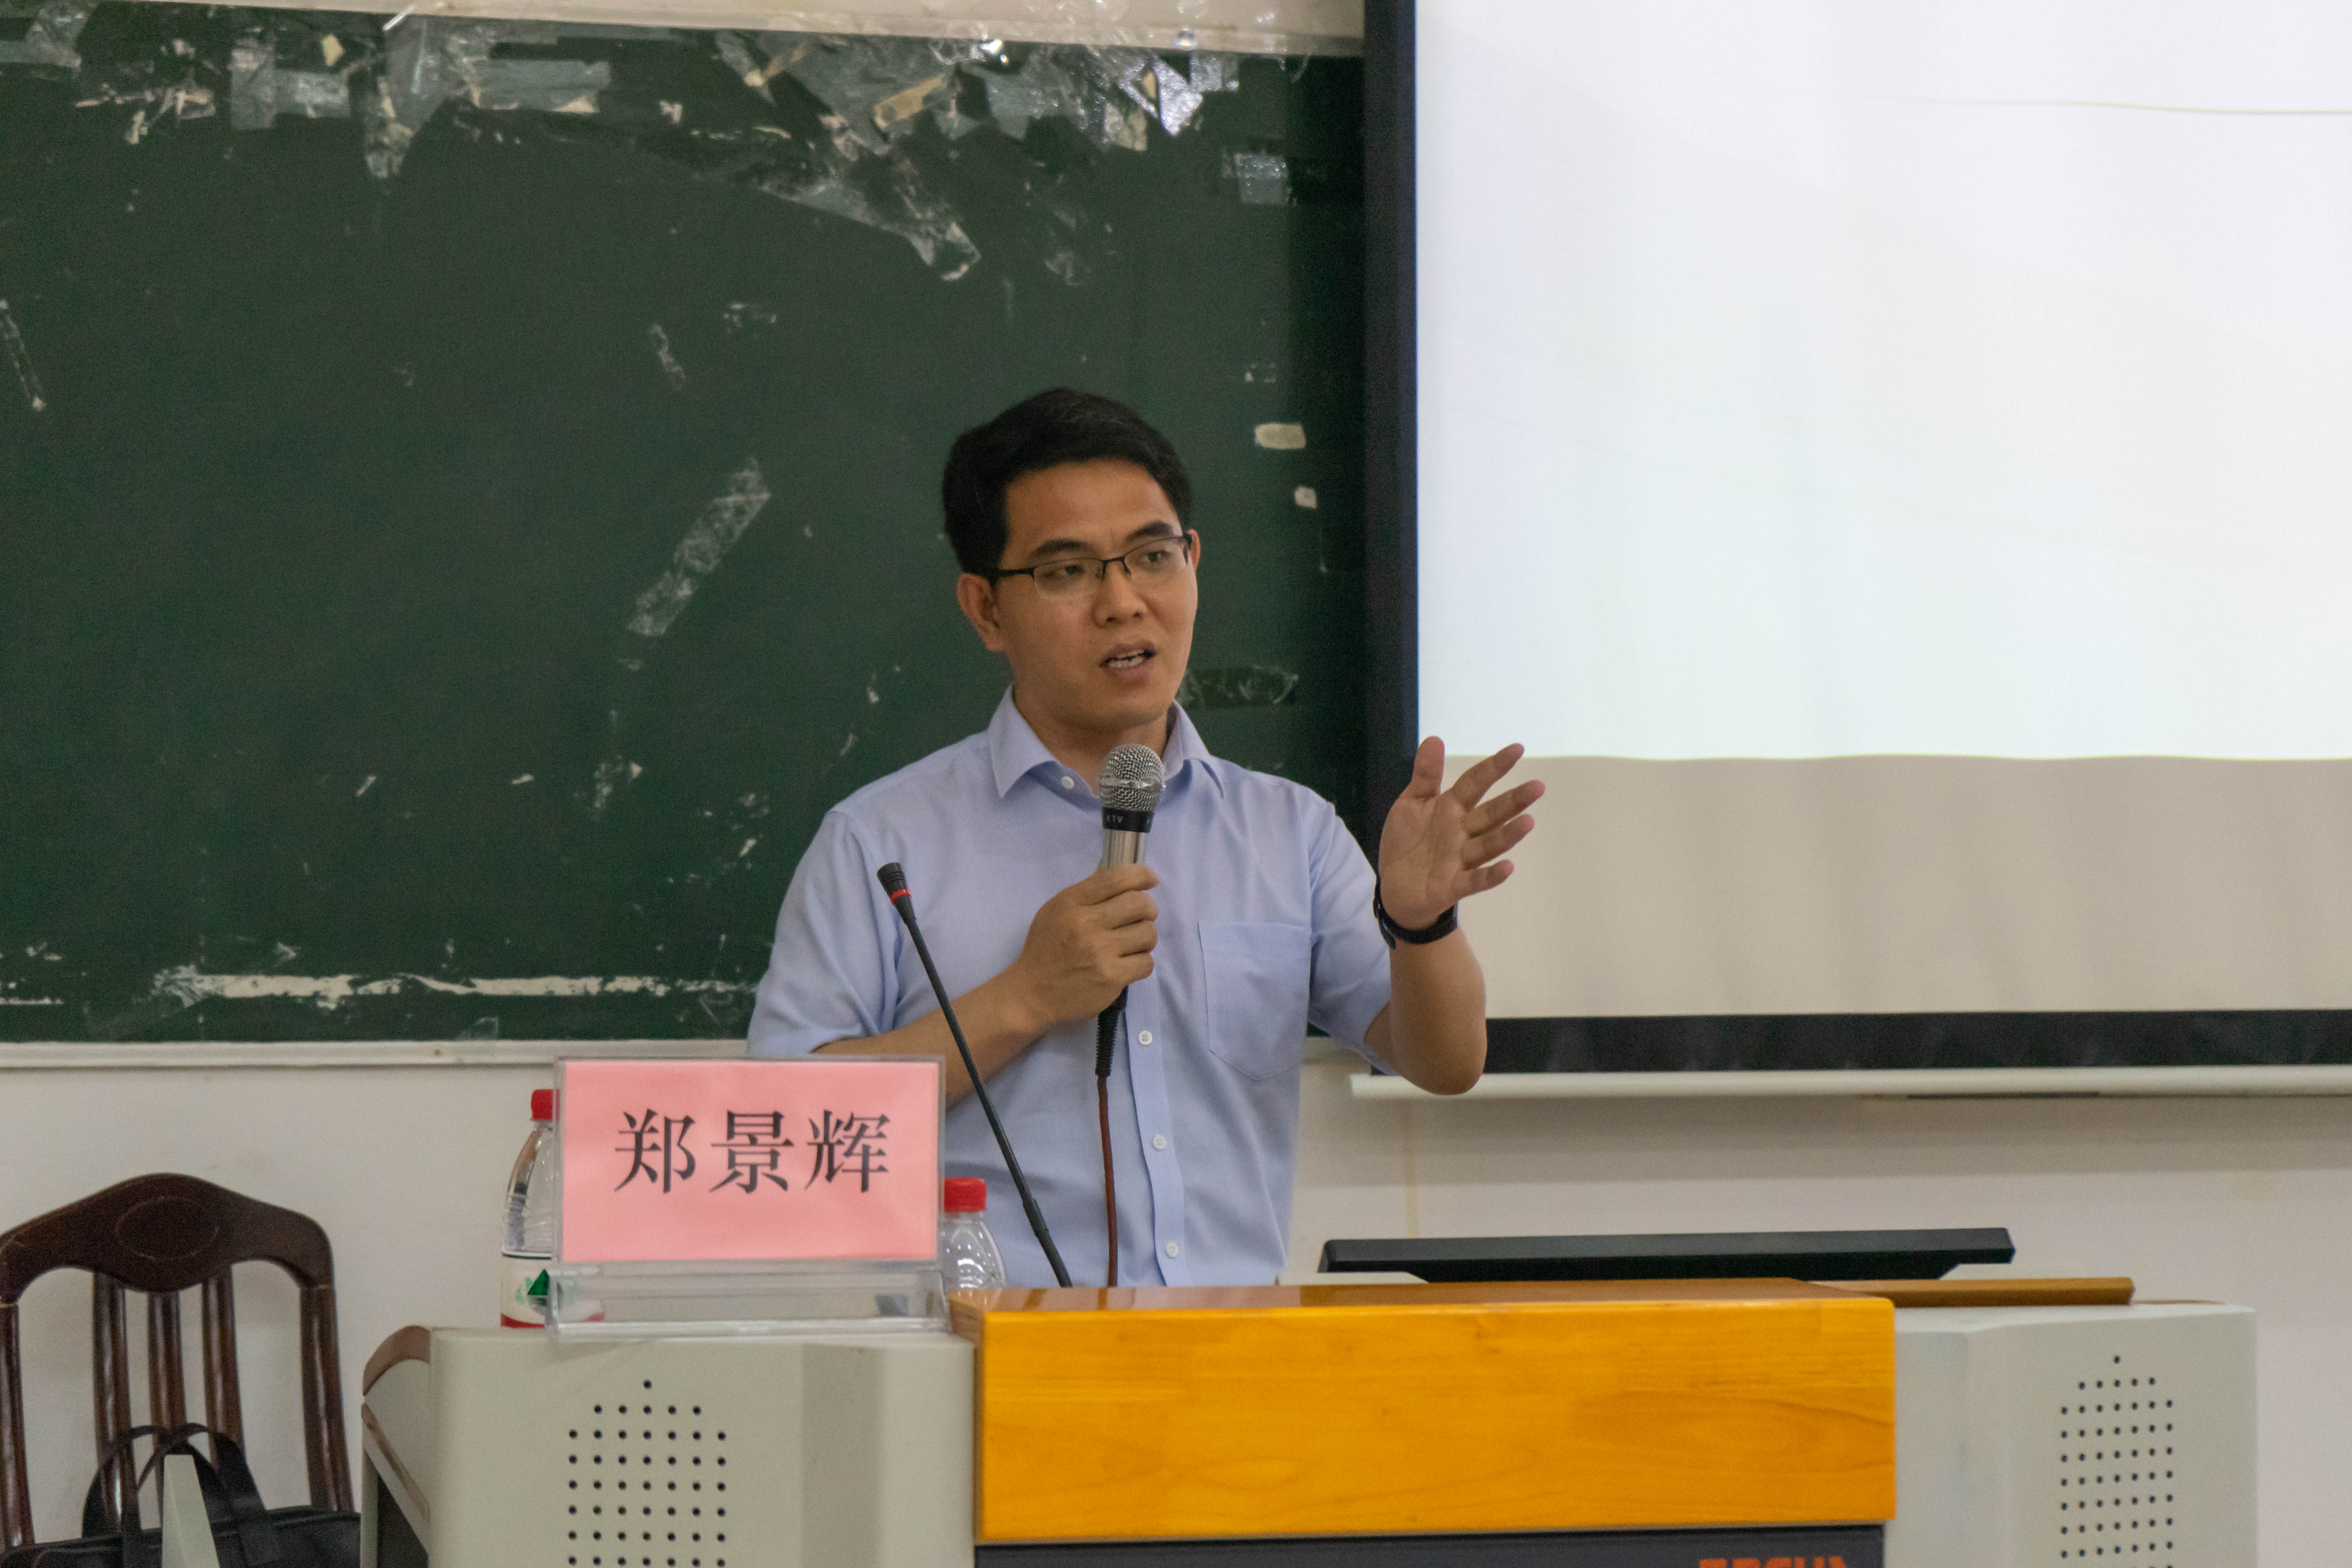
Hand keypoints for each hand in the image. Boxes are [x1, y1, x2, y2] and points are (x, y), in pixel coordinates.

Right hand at [1001, 864, 1159, 1030]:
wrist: (1032, 993)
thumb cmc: (1045, 948)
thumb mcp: (1056, 910)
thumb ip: (1086, 891)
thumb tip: (1111, 868)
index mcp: (1072, 903)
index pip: (1116, 878)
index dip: (1141, 874)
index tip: (1150, 879)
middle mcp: (1087, 925)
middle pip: (1140, 904)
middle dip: (1148, 909)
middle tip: (1140, 917)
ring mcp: (1100, 953)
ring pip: (1148, 934)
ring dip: (1145, 938)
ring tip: (1132, 943)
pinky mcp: (1111, 978)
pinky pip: (1146, 963)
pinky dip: (1141, 962)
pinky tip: (1126, 964)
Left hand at [1376, 739, 1542, 930]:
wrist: (1394, 885)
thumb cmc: (1407, 840)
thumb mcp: (1411, 803)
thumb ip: (1425, 775)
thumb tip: (1435, 738)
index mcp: (1451, 808)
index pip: (1475, 783)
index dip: (1494, 767)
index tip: (1517, 749)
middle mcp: (1461, 831)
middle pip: (1490, 814)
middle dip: (1513, 801)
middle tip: (1538, 786)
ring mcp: (1460, 859)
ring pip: (1488, 844)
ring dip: (1508, 835)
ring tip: (1528, 822)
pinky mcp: (1453, 885)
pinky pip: (1475, 880)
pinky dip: (1491, 875)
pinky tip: (1508, 868)